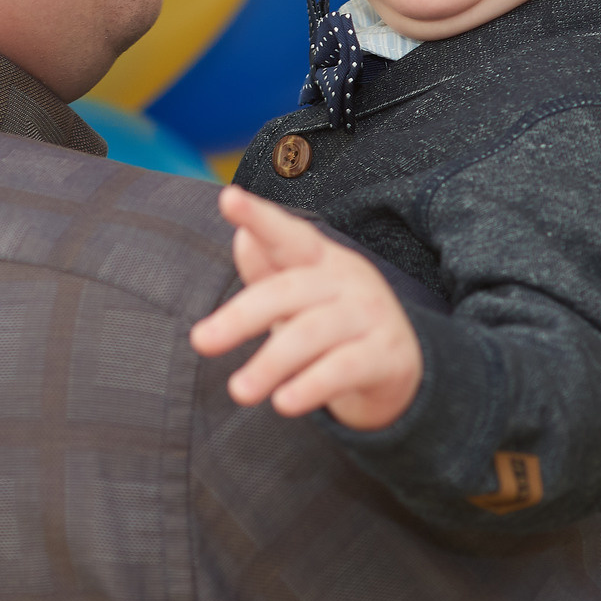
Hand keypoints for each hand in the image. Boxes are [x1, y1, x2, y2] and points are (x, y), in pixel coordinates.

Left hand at [189, 185, 422, 430]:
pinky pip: (343, 369)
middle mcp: (349, 279)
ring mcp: (371, 316)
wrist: (399, 367)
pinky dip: (311, 386)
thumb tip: (241, 239)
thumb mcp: (300, 294)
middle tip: (201, 341)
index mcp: (322, 259)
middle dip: (241, 317)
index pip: (287, 234)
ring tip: (239, 391)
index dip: (258, 216)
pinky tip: (284, 403)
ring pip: (311, 334)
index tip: (227, 198)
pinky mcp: (387, 356)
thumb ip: (268, 270)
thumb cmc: (333, 323)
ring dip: (270, 363)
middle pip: (287, 291)